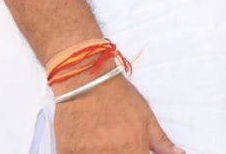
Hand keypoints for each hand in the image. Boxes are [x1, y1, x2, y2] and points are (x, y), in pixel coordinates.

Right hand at [53, 75, 181, 153]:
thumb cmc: (118, 96)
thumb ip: (160, 141)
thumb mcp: (145, 116)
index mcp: (131, 147)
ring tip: (102, 140)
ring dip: (103, 153)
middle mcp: (107, 153)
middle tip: (117, 144)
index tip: (135, 151)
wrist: (85, 79)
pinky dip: (84, 153)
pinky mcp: (65, 152)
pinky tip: (89, 143)